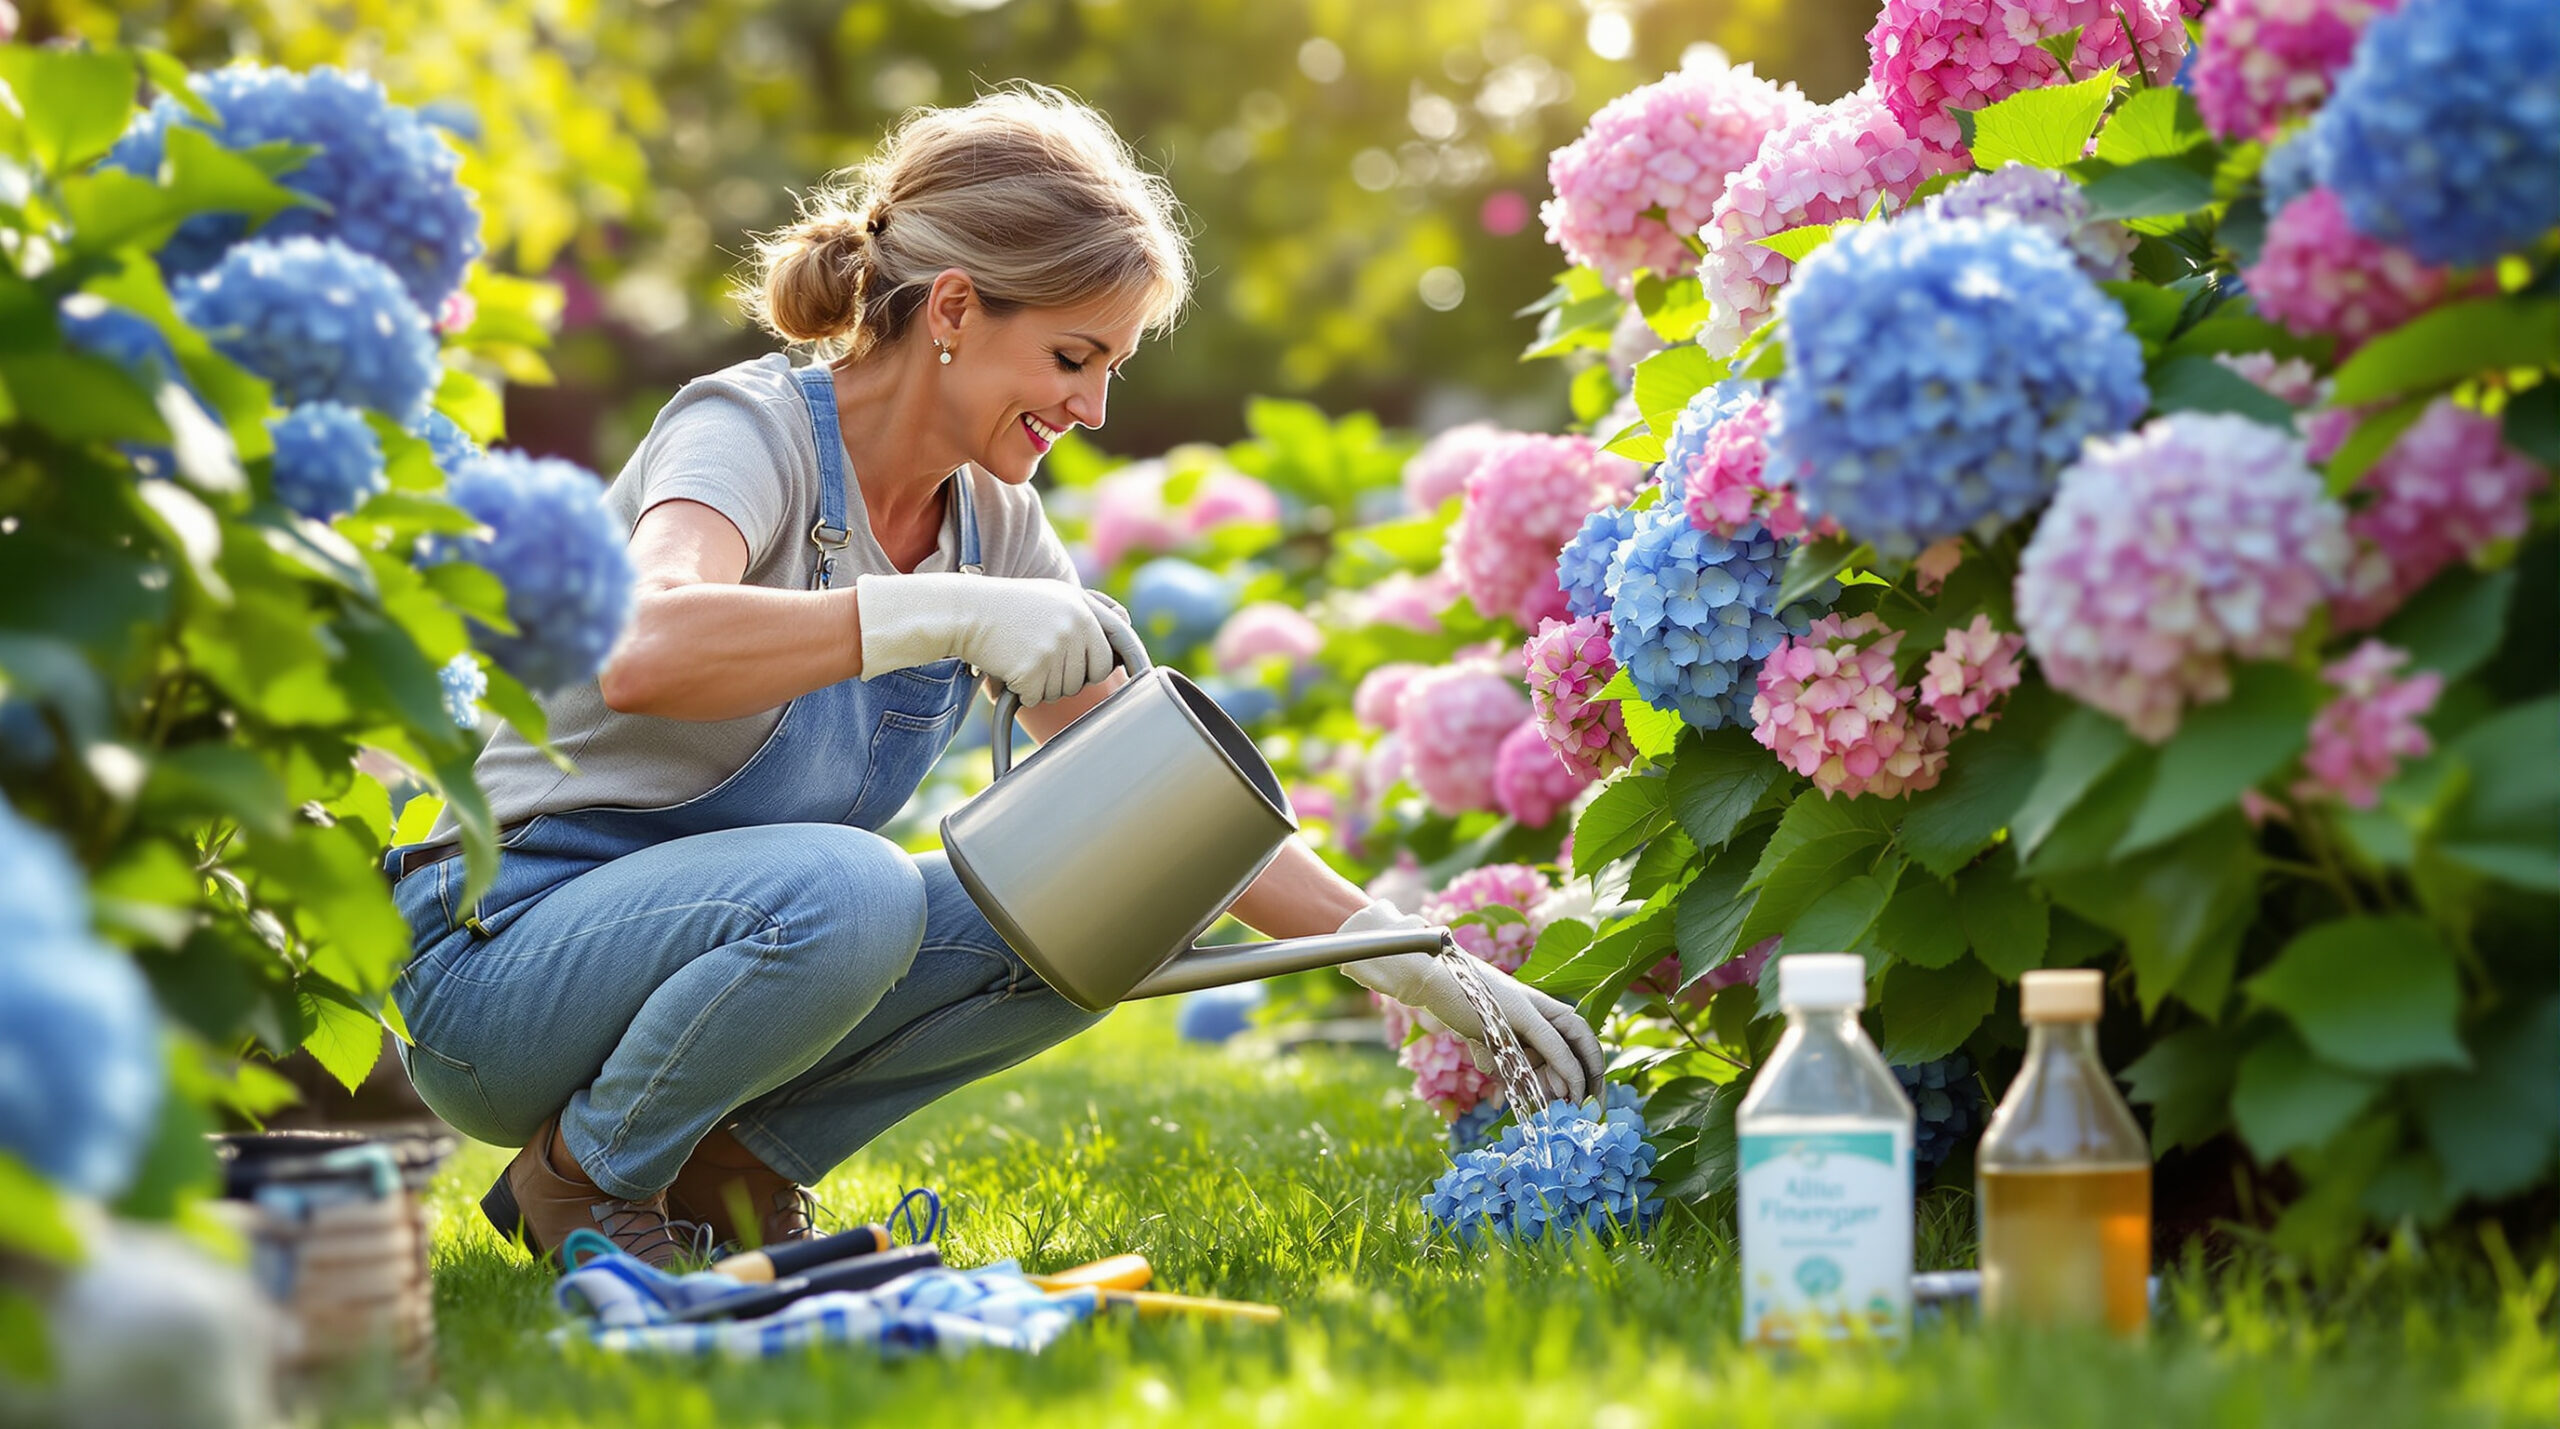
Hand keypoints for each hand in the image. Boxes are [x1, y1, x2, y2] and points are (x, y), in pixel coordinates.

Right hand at [857, 574, 1112, 704]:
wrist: (965, 611)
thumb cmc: (1008, 607)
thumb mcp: (1053, 595)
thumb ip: (1089, 607)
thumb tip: (1126, 620)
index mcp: (1082, 606)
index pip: (1118, 641)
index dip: (1130, 662)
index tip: (1143, 677)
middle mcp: (1075, 625)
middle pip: (1093, 674)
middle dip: (1073, 676)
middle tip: (1044, 661)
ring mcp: (1055, 647)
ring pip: (1065, 689)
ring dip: (1044, 684)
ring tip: (1022, 657)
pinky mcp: (1034, 668)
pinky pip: (1039, 697)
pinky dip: (1023, 691)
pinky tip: (1010, 668)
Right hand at [1337, 899, 1605, 1102]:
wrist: (1429, 973)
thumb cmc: (1454, 1002)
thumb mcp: (1483, 1033)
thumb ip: (1502, 1056)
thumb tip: (1510, 1090)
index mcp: (1534, 1003)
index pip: (1575, 1031)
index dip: (1588, 1062)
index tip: (1590, 1095)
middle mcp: (1538, 1002)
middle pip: (1582, 1037)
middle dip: (1593, 1076)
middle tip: (1592, 1109)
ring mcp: (1529, 1005)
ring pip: (1568, 1046)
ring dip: (1572, 1080)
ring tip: (1565, 1105)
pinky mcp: (1518, 1011)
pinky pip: (1553, 1044)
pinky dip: (1567, 1068)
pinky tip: (1572, 1090)